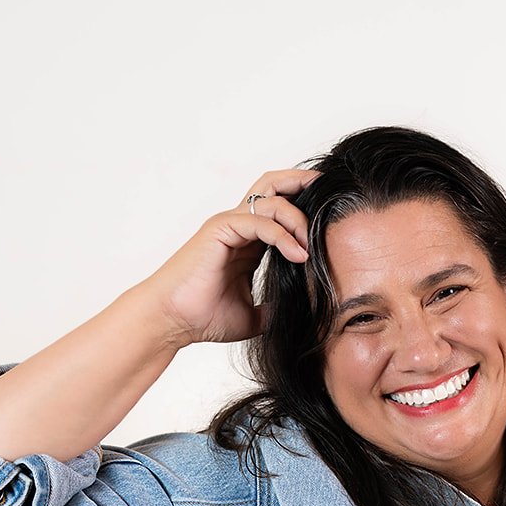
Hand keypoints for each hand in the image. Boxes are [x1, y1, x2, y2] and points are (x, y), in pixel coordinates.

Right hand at [135, 169, 320, 348]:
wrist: (172, 322)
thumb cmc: (204, 318)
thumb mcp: (254, 316)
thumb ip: (277, 309)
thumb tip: (303, 316)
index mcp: (248, 242)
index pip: (280, 210)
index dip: (306, 207)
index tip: (333, 217)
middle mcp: (238, 226)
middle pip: (274, 186)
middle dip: (303, 184)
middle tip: (331, 194)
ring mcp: (229, 225)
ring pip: (272, 200)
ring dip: (299, 218)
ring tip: (313, 246)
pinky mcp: (220, 229)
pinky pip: (259, 221)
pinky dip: (283, 234)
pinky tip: (298, 254)